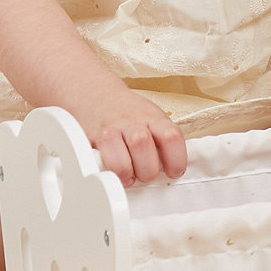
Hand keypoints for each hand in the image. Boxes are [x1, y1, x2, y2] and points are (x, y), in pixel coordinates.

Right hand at [63, 89, 187, 185]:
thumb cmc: (129, 114)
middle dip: (147, 170)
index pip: (171, 137)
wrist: (97, 95)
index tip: (173, 172)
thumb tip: (172, 171)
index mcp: (155, 118)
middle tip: (145, 174)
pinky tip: (112, 170)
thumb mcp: (152, 120)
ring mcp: (112, 129)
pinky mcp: (95, 138)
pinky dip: (110, 171)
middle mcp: (134, 122)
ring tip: (128, 175)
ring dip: (128, 172)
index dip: (176, 160)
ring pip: (123, 156)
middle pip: (144, 146)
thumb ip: (162, 142)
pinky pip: (103, 160)